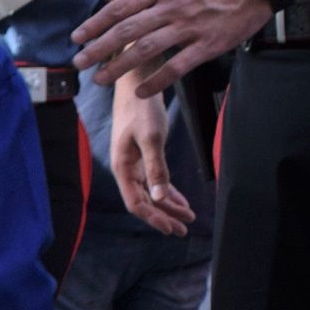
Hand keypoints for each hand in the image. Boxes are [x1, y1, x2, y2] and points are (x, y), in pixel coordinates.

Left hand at [73, 0, 270, 94]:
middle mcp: (171, 7)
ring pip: (147, 49)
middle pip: (127, 30)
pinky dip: (157, 80)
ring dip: (120, 66)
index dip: (96, 23)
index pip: (120, 7)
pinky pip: (177, 66)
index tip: (77, 37)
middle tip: (79, 62)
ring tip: (100, 79)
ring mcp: (189, 27)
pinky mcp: (207, 45)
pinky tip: (141, 91)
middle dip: (99, 48)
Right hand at [111, 87, 193, 234]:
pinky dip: (167, 190)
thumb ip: (156, 169)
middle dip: (163, 216)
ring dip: (167, 205)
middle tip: (184, 229)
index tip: (172, 229)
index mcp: (122, 166)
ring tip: (187, 217)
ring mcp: (133, 160)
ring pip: (150, 191)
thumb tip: (160, 198)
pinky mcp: (142, 152)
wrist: (136, 80)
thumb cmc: (142, 107)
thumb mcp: (151, 138)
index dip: (153, 218)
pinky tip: (180, 199)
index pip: (135, 202)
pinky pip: (154, 179)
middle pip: (143, 200)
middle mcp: (126, 167)